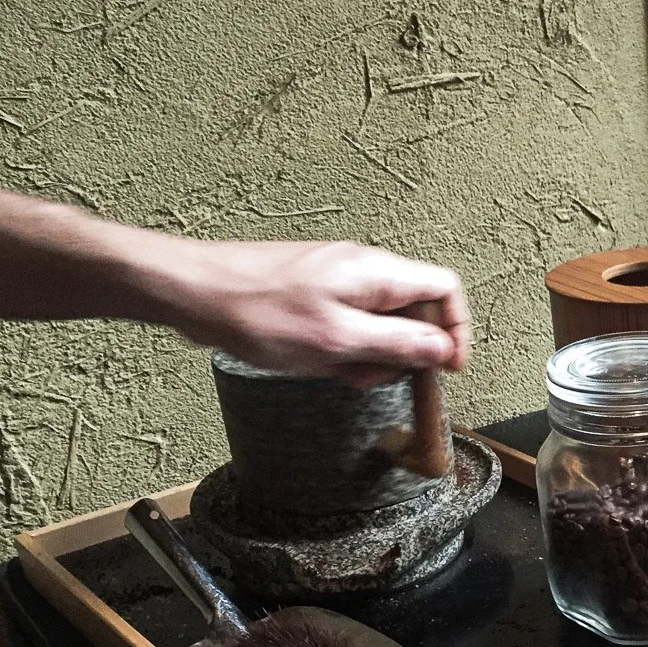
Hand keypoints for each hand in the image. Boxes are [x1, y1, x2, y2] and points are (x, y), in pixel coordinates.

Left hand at [172, 240, 469, 385]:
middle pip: (415, 311)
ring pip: (380, 323)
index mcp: (377, 273)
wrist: (192, 291)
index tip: (447, 368)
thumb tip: (442, 350)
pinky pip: (348, 325)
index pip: (445, 290)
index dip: (455, 330)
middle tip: (375, 376)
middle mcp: (363, 270)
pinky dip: (342, 349)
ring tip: (335, 369)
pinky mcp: (314, 294)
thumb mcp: (338, 340)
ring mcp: (337, 281)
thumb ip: (397, 345)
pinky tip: (314, 361)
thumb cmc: (257, 311)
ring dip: (368, 355)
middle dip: (403, 351)